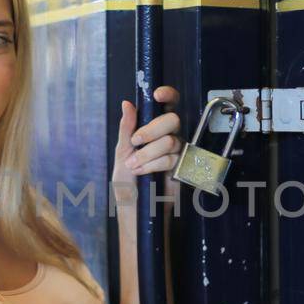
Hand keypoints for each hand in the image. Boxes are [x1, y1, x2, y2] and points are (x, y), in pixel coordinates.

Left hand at [112, 85, 182, 209]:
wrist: (133, 208)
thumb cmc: (126, 182)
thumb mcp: (121, 152)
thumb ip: (126, 129)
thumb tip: (127, 104)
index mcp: (154, 129)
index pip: (168, 105)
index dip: (168, 95)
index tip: (157, 95)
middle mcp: (168, 137)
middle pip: (172, 120)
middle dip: (151, 130)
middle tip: (135, 142)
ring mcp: (177, 153)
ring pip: (170, 141)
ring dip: (147, 154)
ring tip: (134, 166)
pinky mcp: (181, 168)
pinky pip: (171, 159)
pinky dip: (153, 165)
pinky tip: (144, 173)